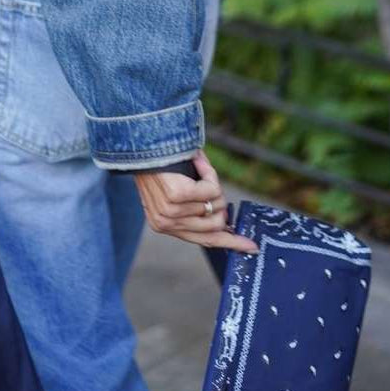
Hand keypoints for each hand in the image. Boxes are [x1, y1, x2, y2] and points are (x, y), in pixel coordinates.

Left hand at [132, 150, 258, 254]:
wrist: (137, 143)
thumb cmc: (158, 164)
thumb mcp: (172, 191)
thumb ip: (194, 208)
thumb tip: (224, 217)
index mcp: (163, 225)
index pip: (204, 240)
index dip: (230, 242)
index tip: (252, 247)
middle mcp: (166, 222)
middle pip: (216, 224)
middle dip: (220, 202)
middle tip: (209, 183)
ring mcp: (171, 210)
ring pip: (216, 203)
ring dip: (213, 183)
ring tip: (198, 167)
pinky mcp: (177, 195)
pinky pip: (212, 188)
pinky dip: (209, 171)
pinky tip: (197, 160)